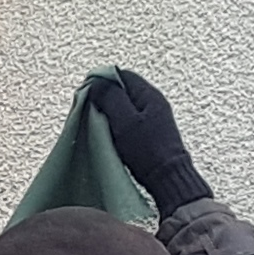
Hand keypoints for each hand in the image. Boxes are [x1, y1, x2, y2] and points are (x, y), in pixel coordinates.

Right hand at [89, 69, 212, 211]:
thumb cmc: (146, 149)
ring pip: (124, 106)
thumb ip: (109, 97)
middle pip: (122, 90)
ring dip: (108, 112)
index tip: (86, 94)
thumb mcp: (124, 120)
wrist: (167, 179)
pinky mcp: (150, 133)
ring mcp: (153, 118)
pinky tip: (109, 135)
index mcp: (149, 94)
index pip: (120, 75)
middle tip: (89, 111)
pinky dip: (116, 124)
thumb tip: (95, 82)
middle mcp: (153, 102)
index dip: (101, 80)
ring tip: (97, 125)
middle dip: (103, 97)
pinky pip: (128, 120)